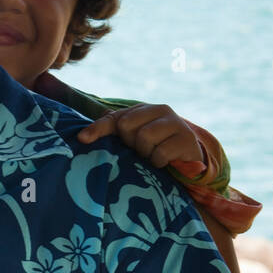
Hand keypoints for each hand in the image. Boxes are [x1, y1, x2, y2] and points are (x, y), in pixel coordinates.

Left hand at [77, 104, 206, 172]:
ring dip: (146, 154)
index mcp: (143, 110)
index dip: (98, 129)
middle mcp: (160, 110)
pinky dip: (158, 162)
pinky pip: (160, 153)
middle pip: (127, 126)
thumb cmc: (157, 149)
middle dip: (130, 143)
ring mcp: (175, 122)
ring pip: (144, 137)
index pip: (114, 117)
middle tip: (141, 151)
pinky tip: (165, 163)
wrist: (191, 160)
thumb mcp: (134, 140)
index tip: (81, 139)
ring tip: (153, 156)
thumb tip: (81, 136)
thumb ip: (112, 132)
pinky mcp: (186, 138)